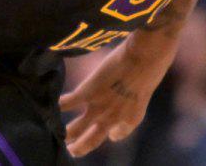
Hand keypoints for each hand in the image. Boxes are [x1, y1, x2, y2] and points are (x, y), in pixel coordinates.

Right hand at [59, 41, 168, 157]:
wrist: (148, 55)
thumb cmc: (153, 63)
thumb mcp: (148, 82)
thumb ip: (138, 89)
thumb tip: (138, 80)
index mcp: (132, 116)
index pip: (118, 134)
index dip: (112, 134)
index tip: (109, 134)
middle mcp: (114, 117)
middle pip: (92, 141)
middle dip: (80, 148)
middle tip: (72, 150)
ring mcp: (100, 106)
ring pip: (76, 130)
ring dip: (66, 134)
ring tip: (59, 135)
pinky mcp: (89, 91)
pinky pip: (68, 103)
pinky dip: (58, 104)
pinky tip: (52, 103)